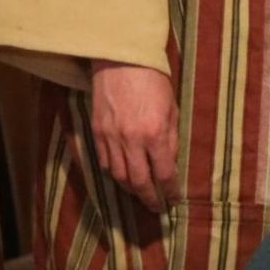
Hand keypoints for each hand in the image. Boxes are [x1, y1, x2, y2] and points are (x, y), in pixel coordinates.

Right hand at [90, 60, 178, 213]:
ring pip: (118, 176)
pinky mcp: (96, 133)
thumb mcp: (172, 108)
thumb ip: (171, 138)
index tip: (173, 199)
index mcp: (155, 133)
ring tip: (140, 194)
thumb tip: (170, 163)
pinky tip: (122, 176)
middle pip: (139, 182)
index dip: (170, 190)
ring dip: (130, 189)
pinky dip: (113, 173)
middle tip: (156, 208)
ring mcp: (110, 138)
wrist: (122, 61)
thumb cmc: (154, 81)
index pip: (163, 173)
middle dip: (149, 199)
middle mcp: (131, 141)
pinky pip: (102, 162)